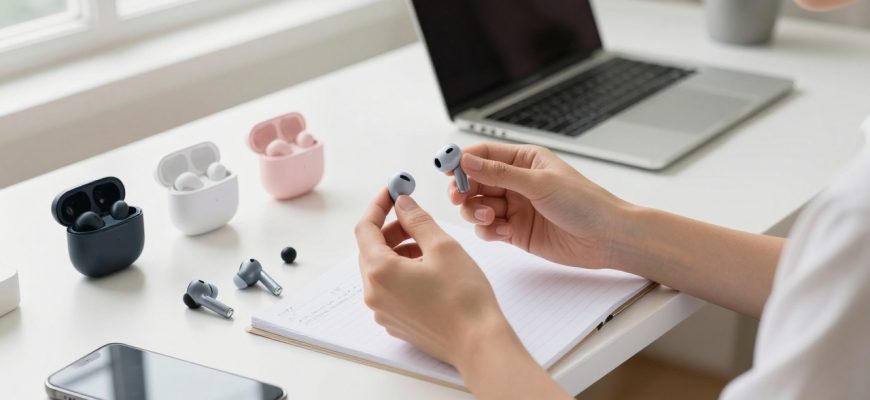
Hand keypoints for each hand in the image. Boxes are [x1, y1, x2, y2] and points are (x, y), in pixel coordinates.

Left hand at [354, 190, 517, 367]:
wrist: (478, 343)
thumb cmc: (464, 297)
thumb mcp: (442, 246)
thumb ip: (417, 220)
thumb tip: (402, 203)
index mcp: (379, 272)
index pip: (365, 228)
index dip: (379, 205)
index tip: (394, 191)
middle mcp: (373, 294)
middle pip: (371, 249)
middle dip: (392, 229)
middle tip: (417, 218)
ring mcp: (383, 312)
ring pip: (382, 270)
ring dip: (400, 251)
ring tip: (430, 248)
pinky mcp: (396, 323)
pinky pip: (391, 289)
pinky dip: (404, 273)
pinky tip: (431, 271)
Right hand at [450, 143, 634, 268]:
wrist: (607, 238)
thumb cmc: (585, 203)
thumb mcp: (540, 183)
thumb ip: (500, 173)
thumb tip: (467, 161)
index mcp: (524, 160)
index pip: (483, 154)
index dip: (462, 160)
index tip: (446, 168)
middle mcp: (516, 182)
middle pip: (474, 181)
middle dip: (464, 189)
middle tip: (459, 197)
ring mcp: (515, 207)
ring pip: (477, 206)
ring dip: (476, 212)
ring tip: (491, 218)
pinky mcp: (515, 231)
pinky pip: (488, 229)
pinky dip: (489, 231)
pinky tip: (505, 232)